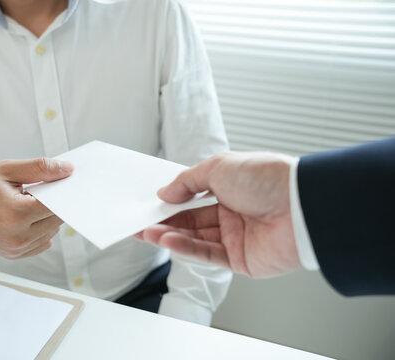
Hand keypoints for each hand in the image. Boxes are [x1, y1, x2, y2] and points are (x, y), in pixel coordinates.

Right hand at [0, 158, 72, 258]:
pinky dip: (41, 228)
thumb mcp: (6, 170)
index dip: (63, 191)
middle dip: (55, 203)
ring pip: (52, 231)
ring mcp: (16, 249)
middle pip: (57, 219)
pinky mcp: (15, 255)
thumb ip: (40, 168)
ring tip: (27, 202)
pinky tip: (25, 216)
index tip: (65, 182)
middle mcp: (17, 236)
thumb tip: (67, 169)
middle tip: (41, 189)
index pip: (57, 204)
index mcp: (15, 213)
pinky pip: (43, 241)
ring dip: (47, 216)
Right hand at [137, 152, 300, 277]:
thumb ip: (187, 181)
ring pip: (196, 238)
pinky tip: (168, 240)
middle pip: (191, 220)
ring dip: (170, 235)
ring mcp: (237, 237)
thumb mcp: (218, 168)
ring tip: (147, 232)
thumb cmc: (267, 178)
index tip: (151, 204)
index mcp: (231, 189)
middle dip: (165, 221)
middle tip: (140, 222)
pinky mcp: (241, 260)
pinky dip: (186, 248)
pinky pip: (208, 254)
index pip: (193, 197)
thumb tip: (165, 192)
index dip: (172, 201)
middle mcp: (234, 213)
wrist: (301, 205)